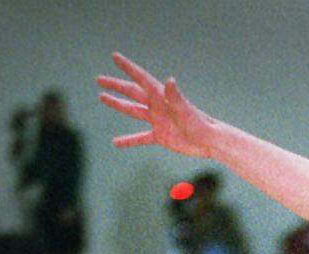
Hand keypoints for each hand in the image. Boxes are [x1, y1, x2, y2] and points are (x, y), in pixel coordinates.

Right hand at [97, 53, 214, 156]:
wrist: (209, 142)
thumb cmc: (200, 124)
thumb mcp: (185, 110)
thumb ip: (175, 96)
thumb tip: (169, 80)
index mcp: (161, 96)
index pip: (141, 79)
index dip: (127, 67)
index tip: (115, 57)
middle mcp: (157, 106)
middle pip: (132, 93)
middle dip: (116, 85)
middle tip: (99, 79)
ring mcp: (157, 121)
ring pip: (133, 111)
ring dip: (118, 105)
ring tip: (102, 98)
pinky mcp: (160, 136)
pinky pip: (140, 137)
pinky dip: (129, 140)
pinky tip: (116, 142)